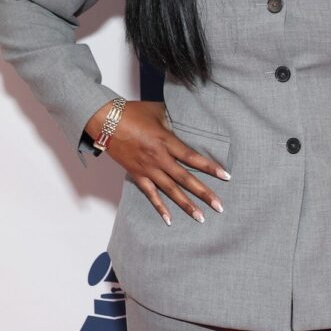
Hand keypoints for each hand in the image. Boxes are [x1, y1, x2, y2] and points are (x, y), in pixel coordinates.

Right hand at [85, 100, 229, 225]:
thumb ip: (172, 119)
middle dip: (204, 193)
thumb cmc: (131, 112)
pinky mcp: (137, 174)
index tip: (226, 176)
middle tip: (219, 206)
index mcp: (166, 140)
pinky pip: (150, 194)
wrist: (104, 121)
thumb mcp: (157, 111)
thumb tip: (184, 119)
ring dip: (186, 205)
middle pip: (185, 179)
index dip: (210, 167)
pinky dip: (159, 207)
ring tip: (200, 218)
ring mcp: (148, 168)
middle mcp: (159, 158)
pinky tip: (169, 220)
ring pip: (171, 190)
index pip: (192, 157)